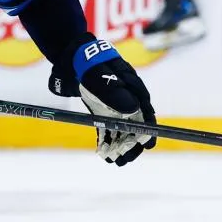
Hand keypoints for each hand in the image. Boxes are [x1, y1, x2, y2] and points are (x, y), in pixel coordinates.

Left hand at [58, 33, 155, 165]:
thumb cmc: (89, 64)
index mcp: (132, 88)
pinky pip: (106, 128)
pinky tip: (104, 154)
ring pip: (121, 129)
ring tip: (117, 162)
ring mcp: (114, 106)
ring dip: (120, 145)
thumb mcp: (99, 76)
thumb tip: (133, 109)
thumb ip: (114, 92)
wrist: (72, 58)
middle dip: (133, 143)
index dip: (148, 129)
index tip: (149, 144)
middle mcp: (127, 99)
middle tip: (128, 159)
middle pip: (135, 124)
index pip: (145, 111)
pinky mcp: (102, 111)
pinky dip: (106, 141)